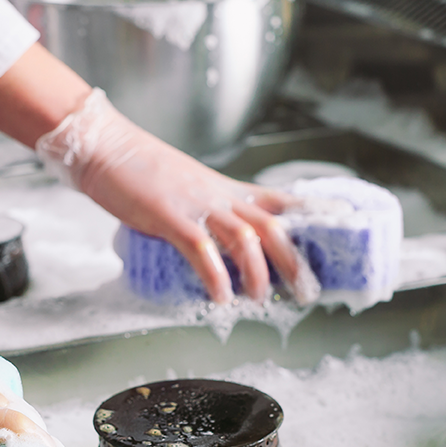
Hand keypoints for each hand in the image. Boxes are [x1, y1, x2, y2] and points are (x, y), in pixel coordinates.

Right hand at [0, 43, 312, 304]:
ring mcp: (196, 205)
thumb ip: (208, 210)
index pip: (280, 201)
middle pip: (272, 225)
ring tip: (259, 298)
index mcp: (226, 189)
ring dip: (257, 272)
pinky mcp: (169, 217)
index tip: (341, 231)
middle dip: (293, 260)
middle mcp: (219, 196)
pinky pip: (200, 249)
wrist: (105, 148)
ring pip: (244, 238)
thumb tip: (222, 244)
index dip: (313, 216)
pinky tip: (220, 296)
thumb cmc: (141, 171)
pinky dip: (215, 275)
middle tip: (306, 290)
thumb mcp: (189, 187)